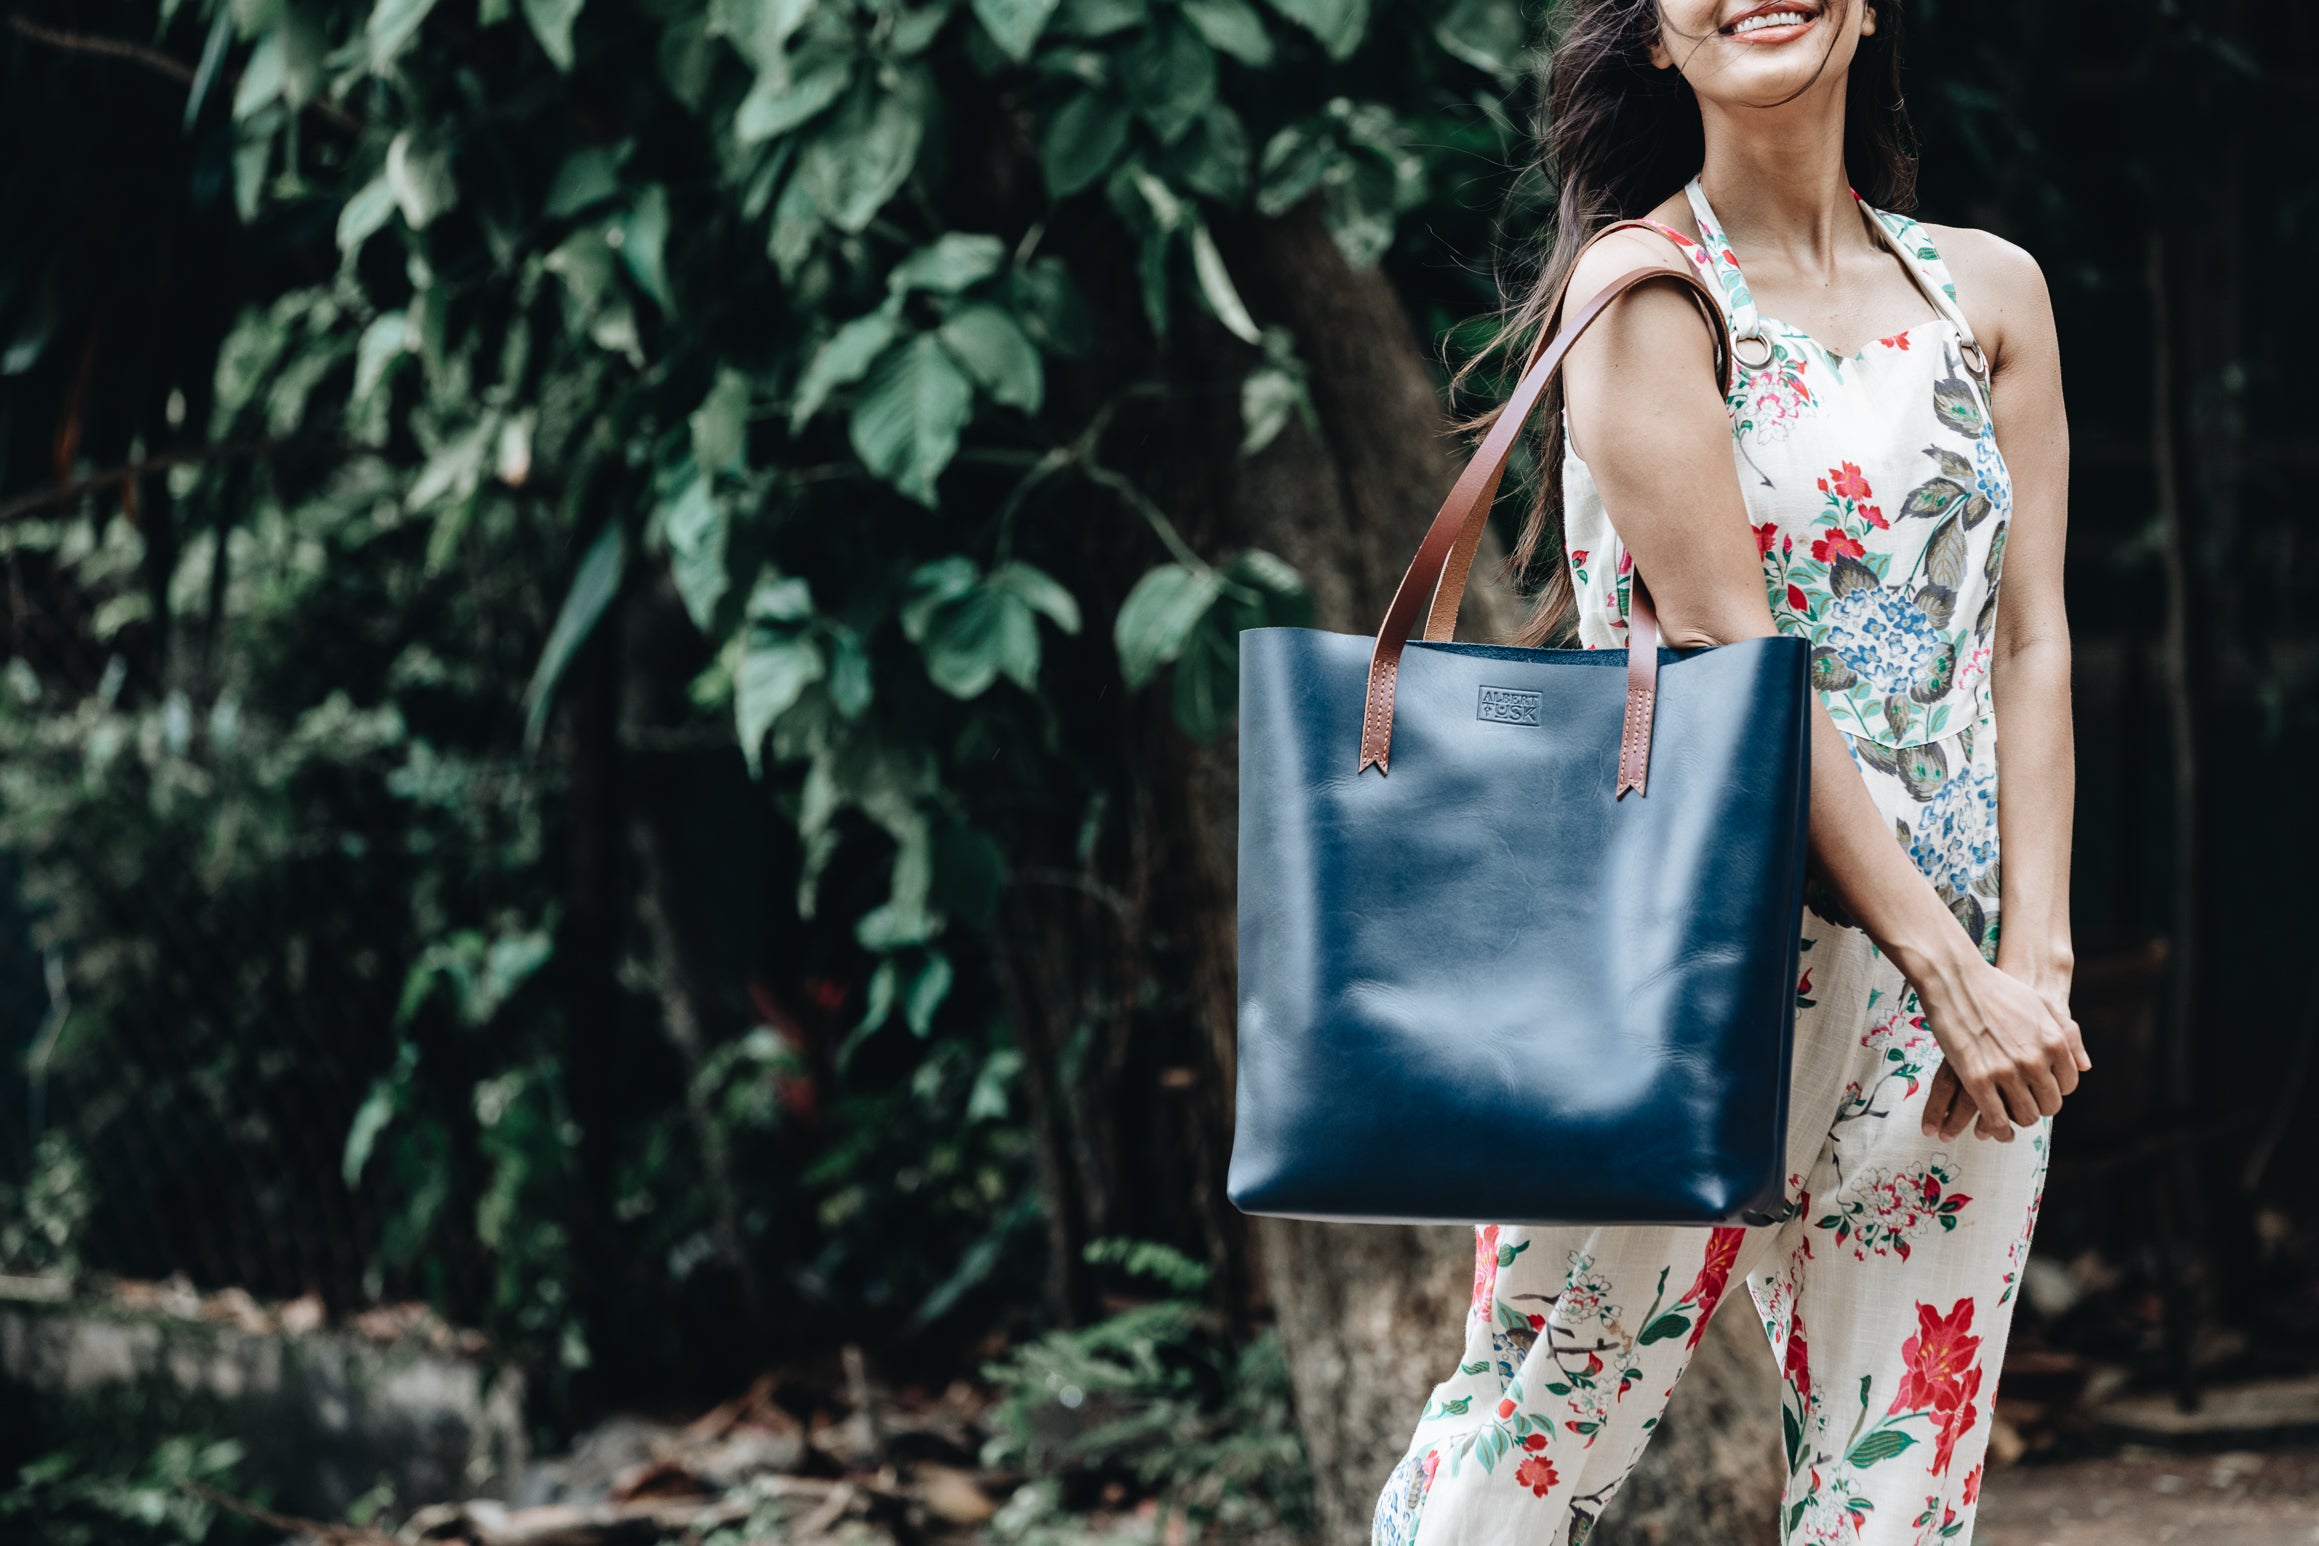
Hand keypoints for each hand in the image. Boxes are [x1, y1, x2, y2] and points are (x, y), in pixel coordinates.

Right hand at [1915, 952, 2089, 1142]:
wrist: (1956, 979)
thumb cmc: (1998, 989)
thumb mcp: (2042, 1005)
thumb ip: (2068, 1035)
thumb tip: (2085, 1066)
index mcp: (2055, 1043)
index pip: (2067, 1085)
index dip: (2054, 1089)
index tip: (2039, 1089)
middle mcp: (2035, 1060)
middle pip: (2049, 1104)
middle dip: (2037, 1107)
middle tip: (2022, 1104)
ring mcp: (2006, 1071)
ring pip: (2024, 1115)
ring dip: (2017, 1120)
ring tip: (2008, 1117)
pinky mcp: (1977, 1079)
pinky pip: (1994, 1117)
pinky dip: (1995, 1129)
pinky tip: (1992, 1130)